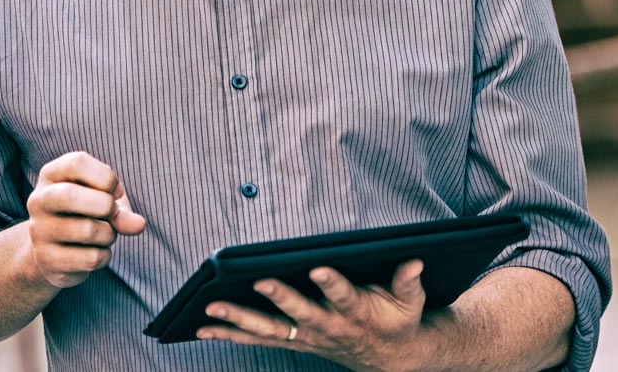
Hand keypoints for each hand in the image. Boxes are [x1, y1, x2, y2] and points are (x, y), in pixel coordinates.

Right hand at [24, 151, 145, 288]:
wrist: (52, 252)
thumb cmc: (83, 215)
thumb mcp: (103, 202)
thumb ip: (121, 209)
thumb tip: (138, 224)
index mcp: (51, 175)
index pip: (76, 163)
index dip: (106, 177)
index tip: (114, 191)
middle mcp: (38, 200)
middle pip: (69, 195)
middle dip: (104, 205)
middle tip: (112, 213)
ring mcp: (39, 232)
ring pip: (87, 230)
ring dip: (109, 234)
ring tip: (105, 235)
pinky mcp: (47, 260)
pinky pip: (90, 258)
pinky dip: (104, 256)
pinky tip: (95, 253)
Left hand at [197, 260, 429, 371]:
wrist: (388, 360)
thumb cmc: (396, 321)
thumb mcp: (410, 303)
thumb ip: (408, 281)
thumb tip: (414, 259)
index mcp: (355, 312)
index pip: (342, 294)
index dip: (330, 283)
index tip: (318, 268)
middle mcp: (327, 325)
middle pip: (299, 312)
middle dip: (278, 298)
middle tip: (257, 282)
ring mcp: (305, 336)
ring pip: (268, 329)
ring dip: (239, 319)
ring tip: (210, 307)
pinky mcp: (291, 341)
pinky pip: (256, 339)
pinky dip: (229, 334)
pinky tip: (203, 327)